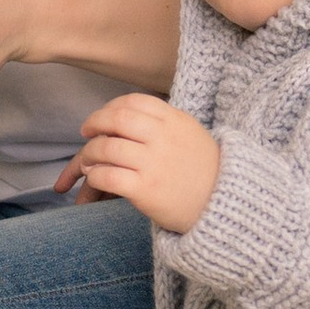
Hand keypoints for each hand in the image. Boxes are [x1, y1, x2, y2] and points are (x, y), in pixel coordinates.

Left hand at [60, 91, 220, 236]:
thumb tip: (126, 115)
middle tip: (86, 132)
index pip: (134, 102)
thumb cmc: (205, 172)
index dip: (111, 107)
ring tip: (88, 160)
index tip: (102, 116)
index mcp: (175, 121)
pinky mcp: (146, 190)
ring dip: (90, 152)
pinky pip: (108, 176)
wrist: (223, 207)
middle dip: (95, 123)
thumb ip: (164, 122)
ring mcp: (154, 163)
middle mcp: (164, 138)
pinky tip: (96, 176)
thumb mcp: (191, 134)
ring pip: (107, 147)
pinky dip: (95, 174)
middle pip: (116, 119)